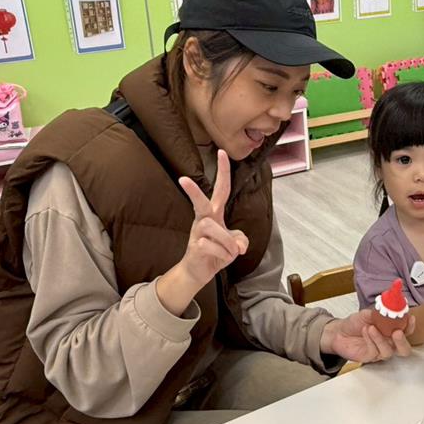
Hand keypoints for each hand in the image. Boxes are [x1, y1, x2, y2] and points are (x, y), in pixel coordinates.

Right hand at [177, 150, 248, 289]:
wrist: (199, 271)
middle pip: (201, 203)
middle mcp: (205, 219)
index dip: (223, 172)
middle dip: (193, 191)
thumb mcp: (235, 244)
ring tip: (230, 252)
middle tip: (183, 179)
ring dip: (227, 243)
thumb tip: (239, 245)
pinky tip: (219, 258)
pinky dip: (222, 254)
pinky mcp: (194, 247)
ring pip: (214, 228)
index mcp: (215, 213)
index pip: (221, 189)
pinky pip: (211, 246)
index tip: (222, 152)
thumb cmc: (217, 252)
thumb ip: (240, 240)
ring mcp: (197, 233)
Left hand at [320, 310, 414, 362]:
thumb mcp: (368, 313)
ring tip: (372, 327)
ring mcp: (379, 351)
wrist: (338, 332)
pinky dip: (370, 340)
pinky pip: (374, 352)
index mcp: (391, 331)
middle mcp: (388, 343)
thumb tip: (389, 306)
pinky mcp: (368, 357)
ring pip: (388, 352)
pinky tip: (365, 331)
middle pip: (403, 349)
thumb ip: (379, 312)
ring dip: (381, 339)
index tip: (410, 318)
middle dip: (402, 341)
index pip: (406, 331)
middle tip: (397, 332)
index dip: (410, 326)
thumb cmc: (355, 323)